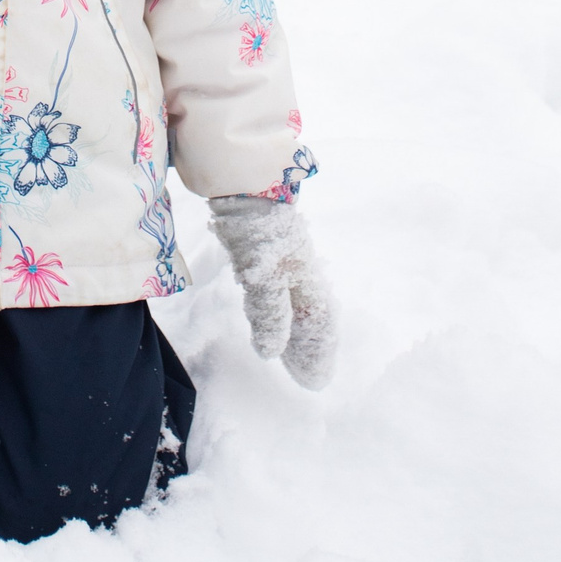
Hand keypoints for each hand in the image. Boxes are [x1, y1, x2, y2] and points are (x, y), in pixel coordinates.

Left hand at [208, 196, 336, 388]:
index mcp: (305, 278)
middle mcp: (298, 271)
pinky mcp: (264, 253)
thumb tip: (272, 351)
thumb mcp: (266, 272)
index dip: (318, 350)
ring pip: (295, 303)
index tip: (316, 379)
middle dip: (311, 347)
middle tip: (309, 377)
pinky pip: (275, 291)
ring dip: (296, 332)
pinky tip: (269, 317)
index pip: (318, 321)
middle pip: (310, 316)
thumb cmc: (258, 226)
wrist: (242, 182)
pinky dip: (276, 311)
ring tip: (292, 355)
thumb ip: (271, 311)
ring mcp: (283, 261)